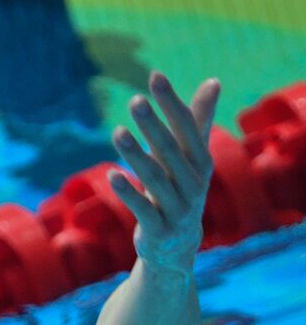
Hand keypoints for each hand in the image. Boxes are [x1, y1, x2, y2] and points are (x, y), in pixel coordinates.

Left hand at [106, 71, 219, 276]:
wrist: (177, 248)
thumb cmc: (180, 192)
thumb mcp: (189, 159)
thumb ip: (197, 121)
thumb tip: (214, 80)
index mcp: (201, 162)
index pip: (188, 127)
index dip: (172, 102)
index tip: (155, 76)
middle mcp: (194, 183)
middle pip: (172, 150)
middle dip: (154, 125)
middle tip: (135, 100)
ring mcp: (179, 208)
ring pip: (156, 178)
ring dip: (136, 155)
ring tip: (117, 132)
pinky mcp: (160, 230)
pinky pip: (143, 209)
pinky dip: (128, 192)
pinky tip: (111, 175)